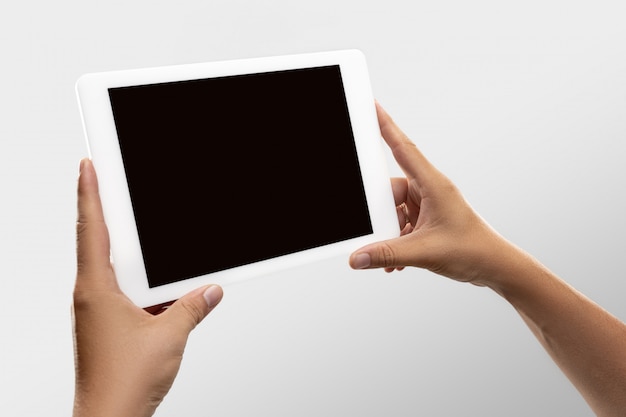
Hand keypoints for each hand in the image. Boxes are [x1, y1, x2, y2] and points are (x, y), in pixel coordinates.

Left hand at [72, 158, 222, 416]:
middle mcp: (91, 297)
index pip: (91, 230)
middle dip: (105, 212)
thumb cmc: (122, 383)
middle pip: (97, 243)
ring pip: (112, 269)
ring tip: (144, 235)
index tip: (87, 167)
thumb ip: (192, 307)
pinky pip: (121, 292)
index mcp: (97, 290)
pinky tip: (159, 285)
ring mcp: (97, 312)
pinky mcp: (107, 326)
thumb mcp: (169, 336)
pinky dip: (138, 282)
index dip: (88, 194)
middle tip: (112, 184)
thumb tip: (210, 291)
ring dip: (127, 251)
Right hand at [349, 103, 512, 286]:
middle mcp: (430, 190)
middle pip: (391, 188)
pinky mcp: (428, 219)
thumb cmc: (472, 250)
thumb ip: (387, 255)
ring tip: (392, 253)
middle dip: (381, 211)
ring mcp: (429, 204)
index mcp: (433, 185)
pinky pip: (402, 222)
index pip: (403, 148)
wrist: (494, 266)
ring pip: (395, 208)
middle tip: (376, 228)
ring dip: (389, 231)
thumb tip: (357, 257)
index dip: (386, 125)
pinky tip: (396, 259)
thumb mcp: (423, 252)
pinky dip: (396, 239)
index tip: (371, 106)